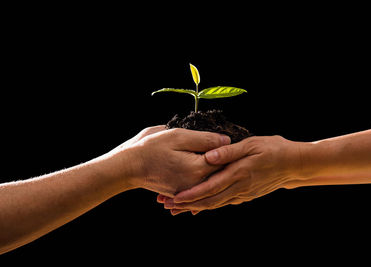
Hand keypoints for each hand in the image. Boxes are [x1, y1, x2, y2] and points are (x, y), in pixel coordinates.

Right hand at [108, 127, 230, 196]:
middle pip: (220, 171)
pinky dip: (204, 178)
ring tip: (216, 157)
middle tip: (229, 147)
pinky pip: (199, 186)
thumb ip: (204, 139)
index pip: (226, 158)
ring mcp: (189, 191)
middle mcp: (197, 184)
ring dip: (216, 170)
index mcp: (198, 168)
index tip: (237, 140)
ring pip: (210, 179)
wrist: (128, 167)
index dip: (231, 148)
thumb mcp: (177, 136)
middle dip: (227, 160)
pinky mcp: (181, 194)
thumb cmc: (150, 148)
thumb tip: (226, 140)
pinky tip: (202, 167)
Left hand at [159, 135, 303, 214]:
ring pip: (216, 204)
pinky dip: (210, 205)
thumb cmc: (273, 150)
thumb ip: (229, 151)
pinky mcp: (245, 195)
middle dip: (187, 204)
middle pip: (209, 201)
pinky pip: (224, 203)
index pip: (210, 187)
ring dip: (196, 207)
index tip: (174, 198)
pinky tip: (200, 206)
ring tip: (178, 208)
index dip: (191, 194)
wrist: (293, 165)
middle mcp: (239, 188)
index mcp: (238, 174)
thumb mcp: (251, 144)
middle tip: (168, 206)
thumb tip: (208, 156)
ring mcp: (242, 194)